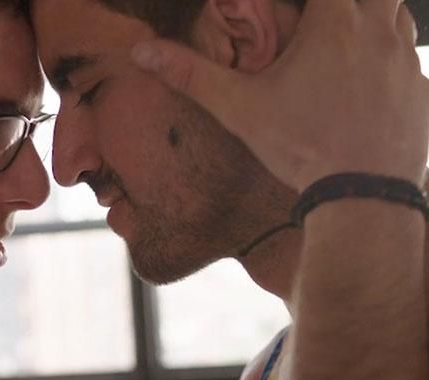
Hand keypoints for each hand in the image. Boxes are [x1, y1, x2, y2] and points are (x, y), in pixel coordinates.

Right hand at [132, 0, 428, 191]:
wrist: (362, 195)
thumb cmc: (302, 146)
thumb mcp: (239, 108)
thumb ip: (191, 74)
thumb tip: (144, 52)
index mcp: (335, 24)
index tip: (289, 8)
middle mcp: (378, 33)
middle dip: (341, 1)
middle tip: (316, 21)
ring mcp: (405, 62)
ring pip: (398, 16)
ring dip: (371, 18)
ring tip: (341, 42)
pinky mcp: (420, 92)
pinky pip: (408, 59)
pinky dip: (388, 58)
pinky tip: (365, 84)